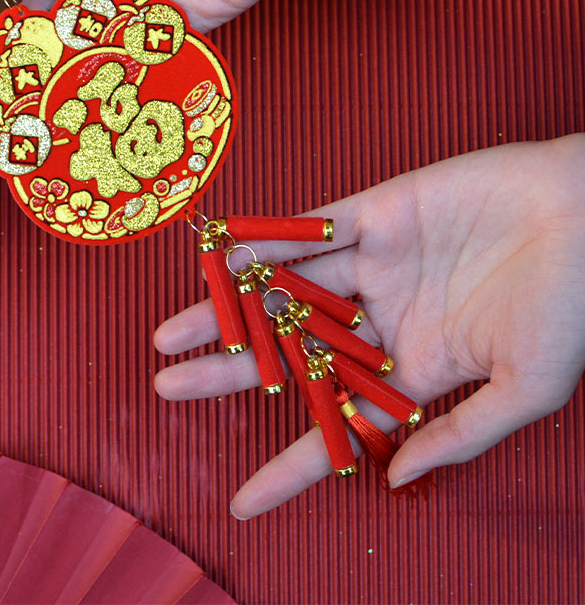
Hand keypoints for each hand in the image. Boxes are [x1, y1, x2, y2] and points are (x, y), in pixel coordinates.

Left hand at [154, 135, 584, 517]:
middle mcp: (382, 317)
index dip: (290, 466)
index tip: (242, 500)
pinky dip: (267, 241)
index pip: (337, 423)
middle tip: (167, 386)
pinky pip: (310, 227)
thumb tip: (395, 477)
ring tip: (171, 333)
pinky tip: (223, 259)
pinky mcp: (376, 211)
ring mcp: (374, 263)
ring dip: (229, 308)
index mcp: (412, 368)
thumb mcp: (526, 386)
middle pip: (290, 352)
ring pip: (284, 289)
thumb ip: (461, 432)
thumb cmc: (572, 305)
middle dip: (229, 371)